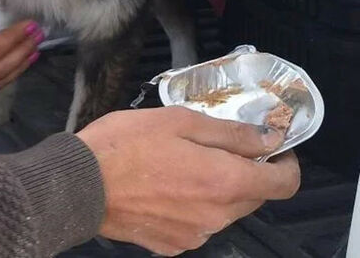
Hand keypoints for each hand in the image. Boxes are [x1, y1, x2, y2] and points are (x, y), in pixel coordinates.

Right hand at [77, 107, 299, 255]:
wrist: (79, 185)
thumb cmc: (126, 144)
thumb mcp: (177, 120)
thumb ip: (229, 132)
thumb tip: (268, 138)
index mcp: (225, 181)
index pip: (283, 183)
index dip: (285, 162)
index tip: (270, 147)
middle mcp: (217, 216)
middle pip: (253, 196)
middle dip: (244, 170)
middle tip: (212, 146)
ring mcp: (194, 235)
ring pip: (223, 209)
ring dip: (215, 187)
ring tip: (178, 163)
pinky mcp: (172, 244)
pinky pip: (196, 223)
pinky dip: (190, 205)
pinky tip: (162, 186)